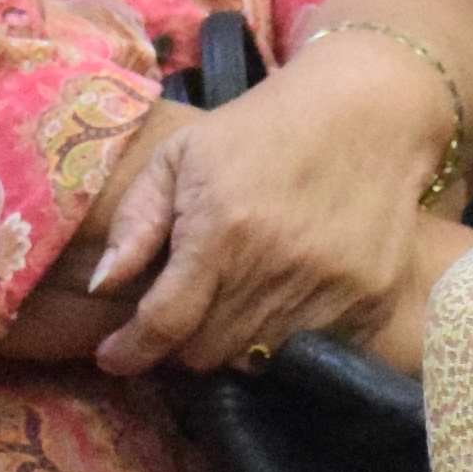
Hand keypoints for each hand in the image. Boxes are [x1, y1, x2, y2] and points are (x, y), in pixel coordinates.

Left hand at [88, 40, 464, 375]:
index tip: (114, 357)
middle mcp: (276, 267)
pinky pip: (310, 349)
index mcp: (222, 229)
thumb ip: (136, 220)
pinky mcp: (370, 297)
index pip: (164, 322)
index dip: (132, 350)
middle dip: (181, 341)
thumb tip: (102, 286)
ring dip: (233, 342)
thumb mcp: (181, 155)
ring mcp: (329, 287)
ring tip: (230, 307)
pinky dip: (286, 339)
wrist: (370, 113)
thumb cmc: (262, 129)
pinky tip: (281, 303)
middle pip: (207, 352)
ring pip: (256, 358)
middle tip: (182, 316)